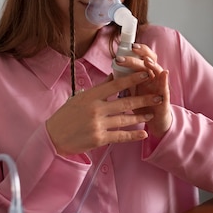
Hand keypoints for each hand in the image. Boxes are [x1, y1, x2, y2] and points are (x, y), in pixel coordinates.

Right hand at [46, 70, 162, 155]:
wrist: (54, 137)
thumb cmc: (66, 115)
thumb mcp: (80, 98)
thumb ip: (99, 89)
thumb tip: (114, 76)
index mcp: (91, 96)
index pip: (115, 85)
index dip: (132, 79)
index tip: (146, 74)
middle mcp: (95, 109)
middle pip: (125, 102)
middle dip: (144, 99)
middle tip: (158, 96)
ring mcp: (98, 125)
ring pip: (125, 119)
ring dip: (140, 116)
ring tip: (152, 113)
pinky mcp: (99, 139)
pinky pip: (120, 136)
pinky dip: (133, 135)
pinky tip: (143, 133)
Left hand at [113, 43, 172, 138]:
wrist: (154, 121)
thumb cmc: (141, 104)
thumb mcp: (130, 91)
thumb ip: (123, 81)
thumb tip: (111, 72)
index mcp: (143, 74)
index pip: (140, 57)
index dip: (135, 50)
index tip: (126, 45)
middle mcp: (152, 77)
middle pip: (148, 60)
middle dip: (140, 53)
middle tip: (132, 48)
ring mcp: (159, 85)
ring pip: (157, 71)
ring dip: (152, 64)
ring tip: (146, 59)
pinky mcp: (164, 96)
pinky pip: (165, 87)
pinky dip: (164, 79)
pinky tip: (164, 73)